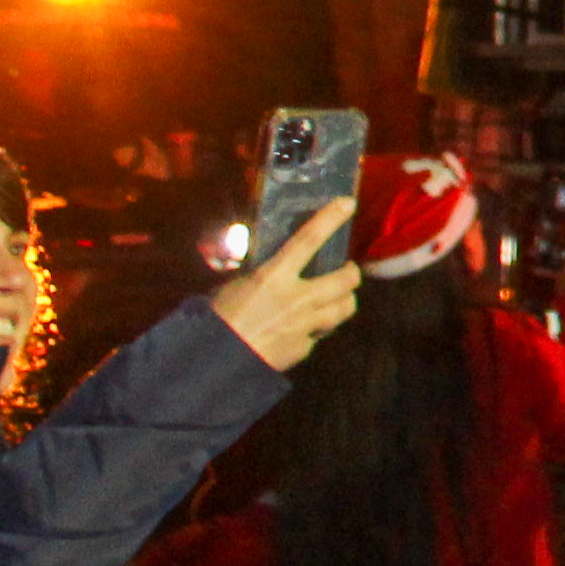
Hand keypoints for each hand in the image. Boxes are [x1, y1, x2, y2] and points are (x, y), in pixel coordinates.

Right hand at [210, 203, 362, 370]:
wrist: (213, 362)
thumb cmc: (217, 318)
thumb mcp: (237, 286)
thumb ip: (264, 276)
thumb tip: (276, 268)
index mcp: (274, 277)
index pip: (308, 240)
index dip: (329, 219)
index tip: (347, 203)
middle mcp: (297, 298)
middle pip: (346, 280)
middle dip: (351, 274)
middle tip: (347, 271)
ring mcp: (304, 325)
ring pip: (344, 308)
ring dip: (342, 301)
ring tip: (334, 299)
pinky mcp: (303, 348)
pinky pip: (320, 334)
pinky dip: (316, 330)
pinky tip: (302, 330)